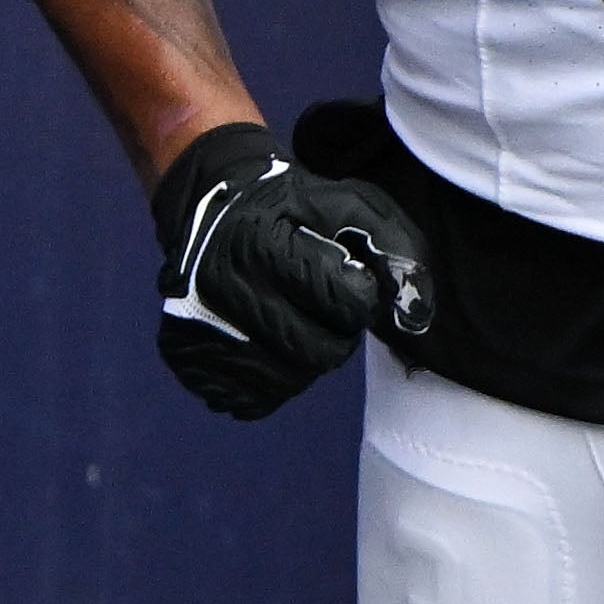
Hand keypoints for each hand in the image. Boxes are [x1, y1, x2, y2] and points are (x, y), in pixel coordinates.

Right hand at [152, 122, 433, 419]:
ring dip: (305, 360)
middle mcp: (220, 287)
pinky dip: (271, 379)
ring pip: (286, 381)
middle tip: (324, 310)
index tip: (348, 283)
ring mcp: (197, 327)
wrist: (211, 206)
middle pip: (318, 353)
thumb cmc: (291, 210)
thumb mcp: (349, 205)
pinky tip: (267, 343)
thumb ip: (396, 248)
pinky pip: (250, 398)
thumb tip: (416, 315)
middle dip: (336, 335)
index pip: (345, 302)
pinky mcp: (188, 358)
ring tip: (295, 322)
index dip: (360, 298)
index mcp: (261, 243)